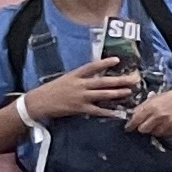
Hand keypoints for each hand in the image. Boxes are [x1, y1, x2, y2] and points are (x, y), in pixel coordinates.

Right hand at [21, 59, 139, 122]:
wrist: (38, 102)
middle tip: (133, 79)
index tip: (117, 59)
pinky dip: (108, 111)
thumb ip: (80, 77)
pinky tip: (118, 112)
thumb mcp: (66, 78)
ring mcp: (80, 97)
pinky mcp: (79, 108)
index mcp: (75, 75)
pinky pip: (97, 110)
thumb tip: (96, 74)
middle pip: (102, 81)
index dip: (104, 63)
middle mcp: (79, 85)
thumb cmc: (52, 89)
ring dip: (117, 93)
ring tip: (129, 92)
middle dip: (119, 80)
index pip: (92, 67)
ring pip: (102, 94)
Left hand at [122, 88, 171, 140]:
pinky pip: (166, 133)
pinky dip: (165, 131)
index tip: (128, 128)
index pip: (136, 120)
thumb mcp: (156, 98)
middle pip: (143, 129)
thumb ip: (144, 106)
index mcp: (151, 106)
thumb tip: (133, 115)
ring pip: (154, 133)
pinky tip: (168, 124)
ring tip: (159, 123)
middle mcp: (158, 116)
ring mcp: (168, 123)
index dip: (130, 125)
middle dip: (143, 128)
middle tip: (145, 125)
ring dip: (155, 130)